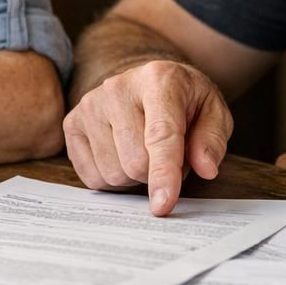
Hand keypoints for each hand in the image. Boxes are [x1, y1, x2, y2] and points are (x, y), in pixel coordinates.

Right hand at [63, 60, 231, 216]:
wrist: (150, 83)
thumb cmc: (185, 102)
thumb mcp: (213, 113)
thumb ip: (212, 139)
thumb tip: (205, 168)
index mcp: (159, 80)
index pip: (160, 135)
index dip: (163, 173)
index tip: (163, 204)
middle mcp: (117, 88)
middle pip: (135, 163)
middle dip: (157, 173)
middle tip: (168, 154)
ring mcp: (90, 105)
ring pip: (113, 173)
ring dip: (135, 176)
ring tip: (144, 150)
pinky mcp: (72, 123)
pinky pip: (92, 177)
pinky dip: (113, 179)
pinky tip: (121, 154)